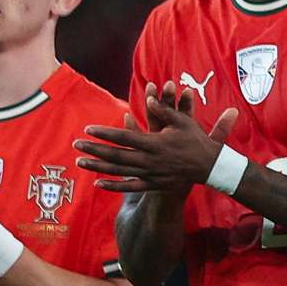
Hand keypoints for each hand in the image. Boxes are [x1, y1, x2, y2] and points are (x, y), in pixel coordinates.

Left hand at [78, 85, 237, 195]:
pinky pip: (130, 187)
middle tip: (76, 145)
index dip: (105, 134)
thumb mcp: (183, 121)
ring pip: (119, 172)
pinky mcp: (154, 184)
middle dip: (94, 150)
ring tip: (80, 161)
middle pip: (116, 156)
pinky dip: (113, 186)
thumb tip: (147, 98)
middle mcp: (150, 160)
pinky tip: (98, 184)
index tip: (88, 129)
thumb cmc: (196, 140)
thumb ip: (164, 110)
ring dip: (98, 167)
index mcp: (155, 143)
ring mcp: (151, 174)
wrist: (210, 167)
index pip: (124, 138)